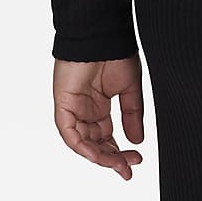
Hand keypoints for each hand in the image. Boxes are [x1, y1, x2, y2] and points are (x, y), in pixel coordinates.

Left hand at [52, 54, 144, 180]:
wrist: (103, 34)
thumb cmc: (116, 52)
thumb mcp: (131, 87)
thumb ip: (132, 115)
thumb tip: (137, 140)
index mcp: (100, 107)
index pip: (107, 138)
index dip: (120, 152)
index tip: (137, 159)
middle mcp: (86, 112)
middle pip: (95, 145)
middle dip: (112, 158)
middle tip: (129, 166)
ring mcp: (74, 110)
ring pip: (83, 144)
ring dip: (101, 156)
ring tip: (119, 162)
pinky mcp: (64, 106)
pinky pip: (70, 134)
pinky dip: (83, 146)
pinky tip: (98, 153)